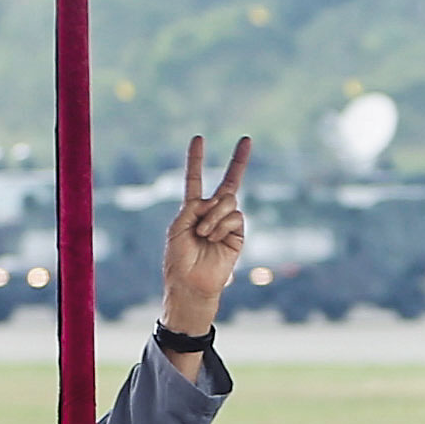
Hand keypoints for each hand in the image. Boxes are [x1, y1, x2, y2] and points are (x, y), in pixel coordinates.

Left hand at [160, 133, 251, 337]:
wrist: (192, 284)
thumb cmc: (179, 259)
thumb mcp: (177, 227)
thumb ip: (193, 207)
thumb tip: (217, 200)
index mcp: (193, 209)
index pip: (195, 180)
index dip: (196, 160)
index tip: (199, 138)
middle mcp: (212, 213)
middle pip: (229, 182)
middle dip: (239, 160)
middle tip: (247, 138)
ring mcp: (227, 223)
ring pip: (228, 201)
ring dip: (213, 215)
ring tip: (203, 234)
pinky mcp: (238, 235)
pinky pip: (234, 216)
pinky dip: (220, 225)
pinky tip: (213, 238)